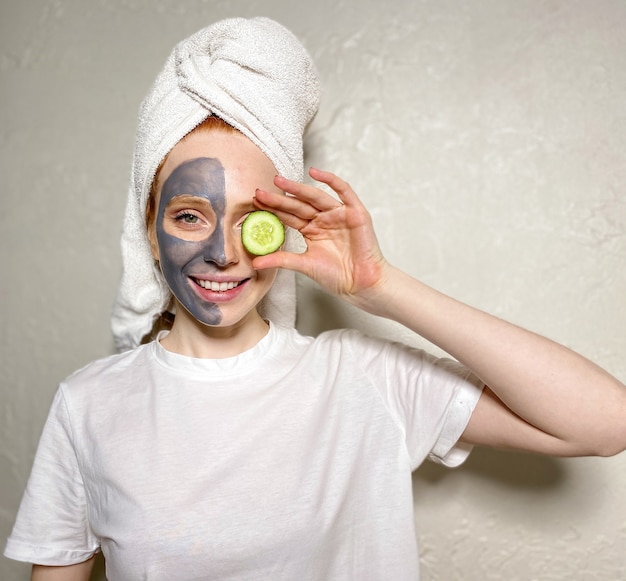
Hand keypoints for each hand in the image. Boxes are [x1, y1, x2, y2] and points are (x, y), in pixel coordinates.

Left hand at [252, 167, 388, 307]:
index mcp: (311, 230)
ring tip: (279, 181)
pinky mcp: (355, 212)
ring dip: (298, 188)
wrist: (361, 284)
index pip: (288, 216)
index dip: (273, 209)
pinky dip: (330, 180)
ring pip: (315, 197)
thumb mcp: (304, 265)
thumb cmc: (337, 276)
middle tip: (259, 191)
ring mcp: (339, 214)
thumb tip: (255, 264)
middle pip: (298, 205)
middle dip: (279, 198)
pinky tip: (314, 173)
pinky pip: (343, 191)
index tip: (254, 203)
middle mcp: (323, 219)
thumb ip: (281, 260)